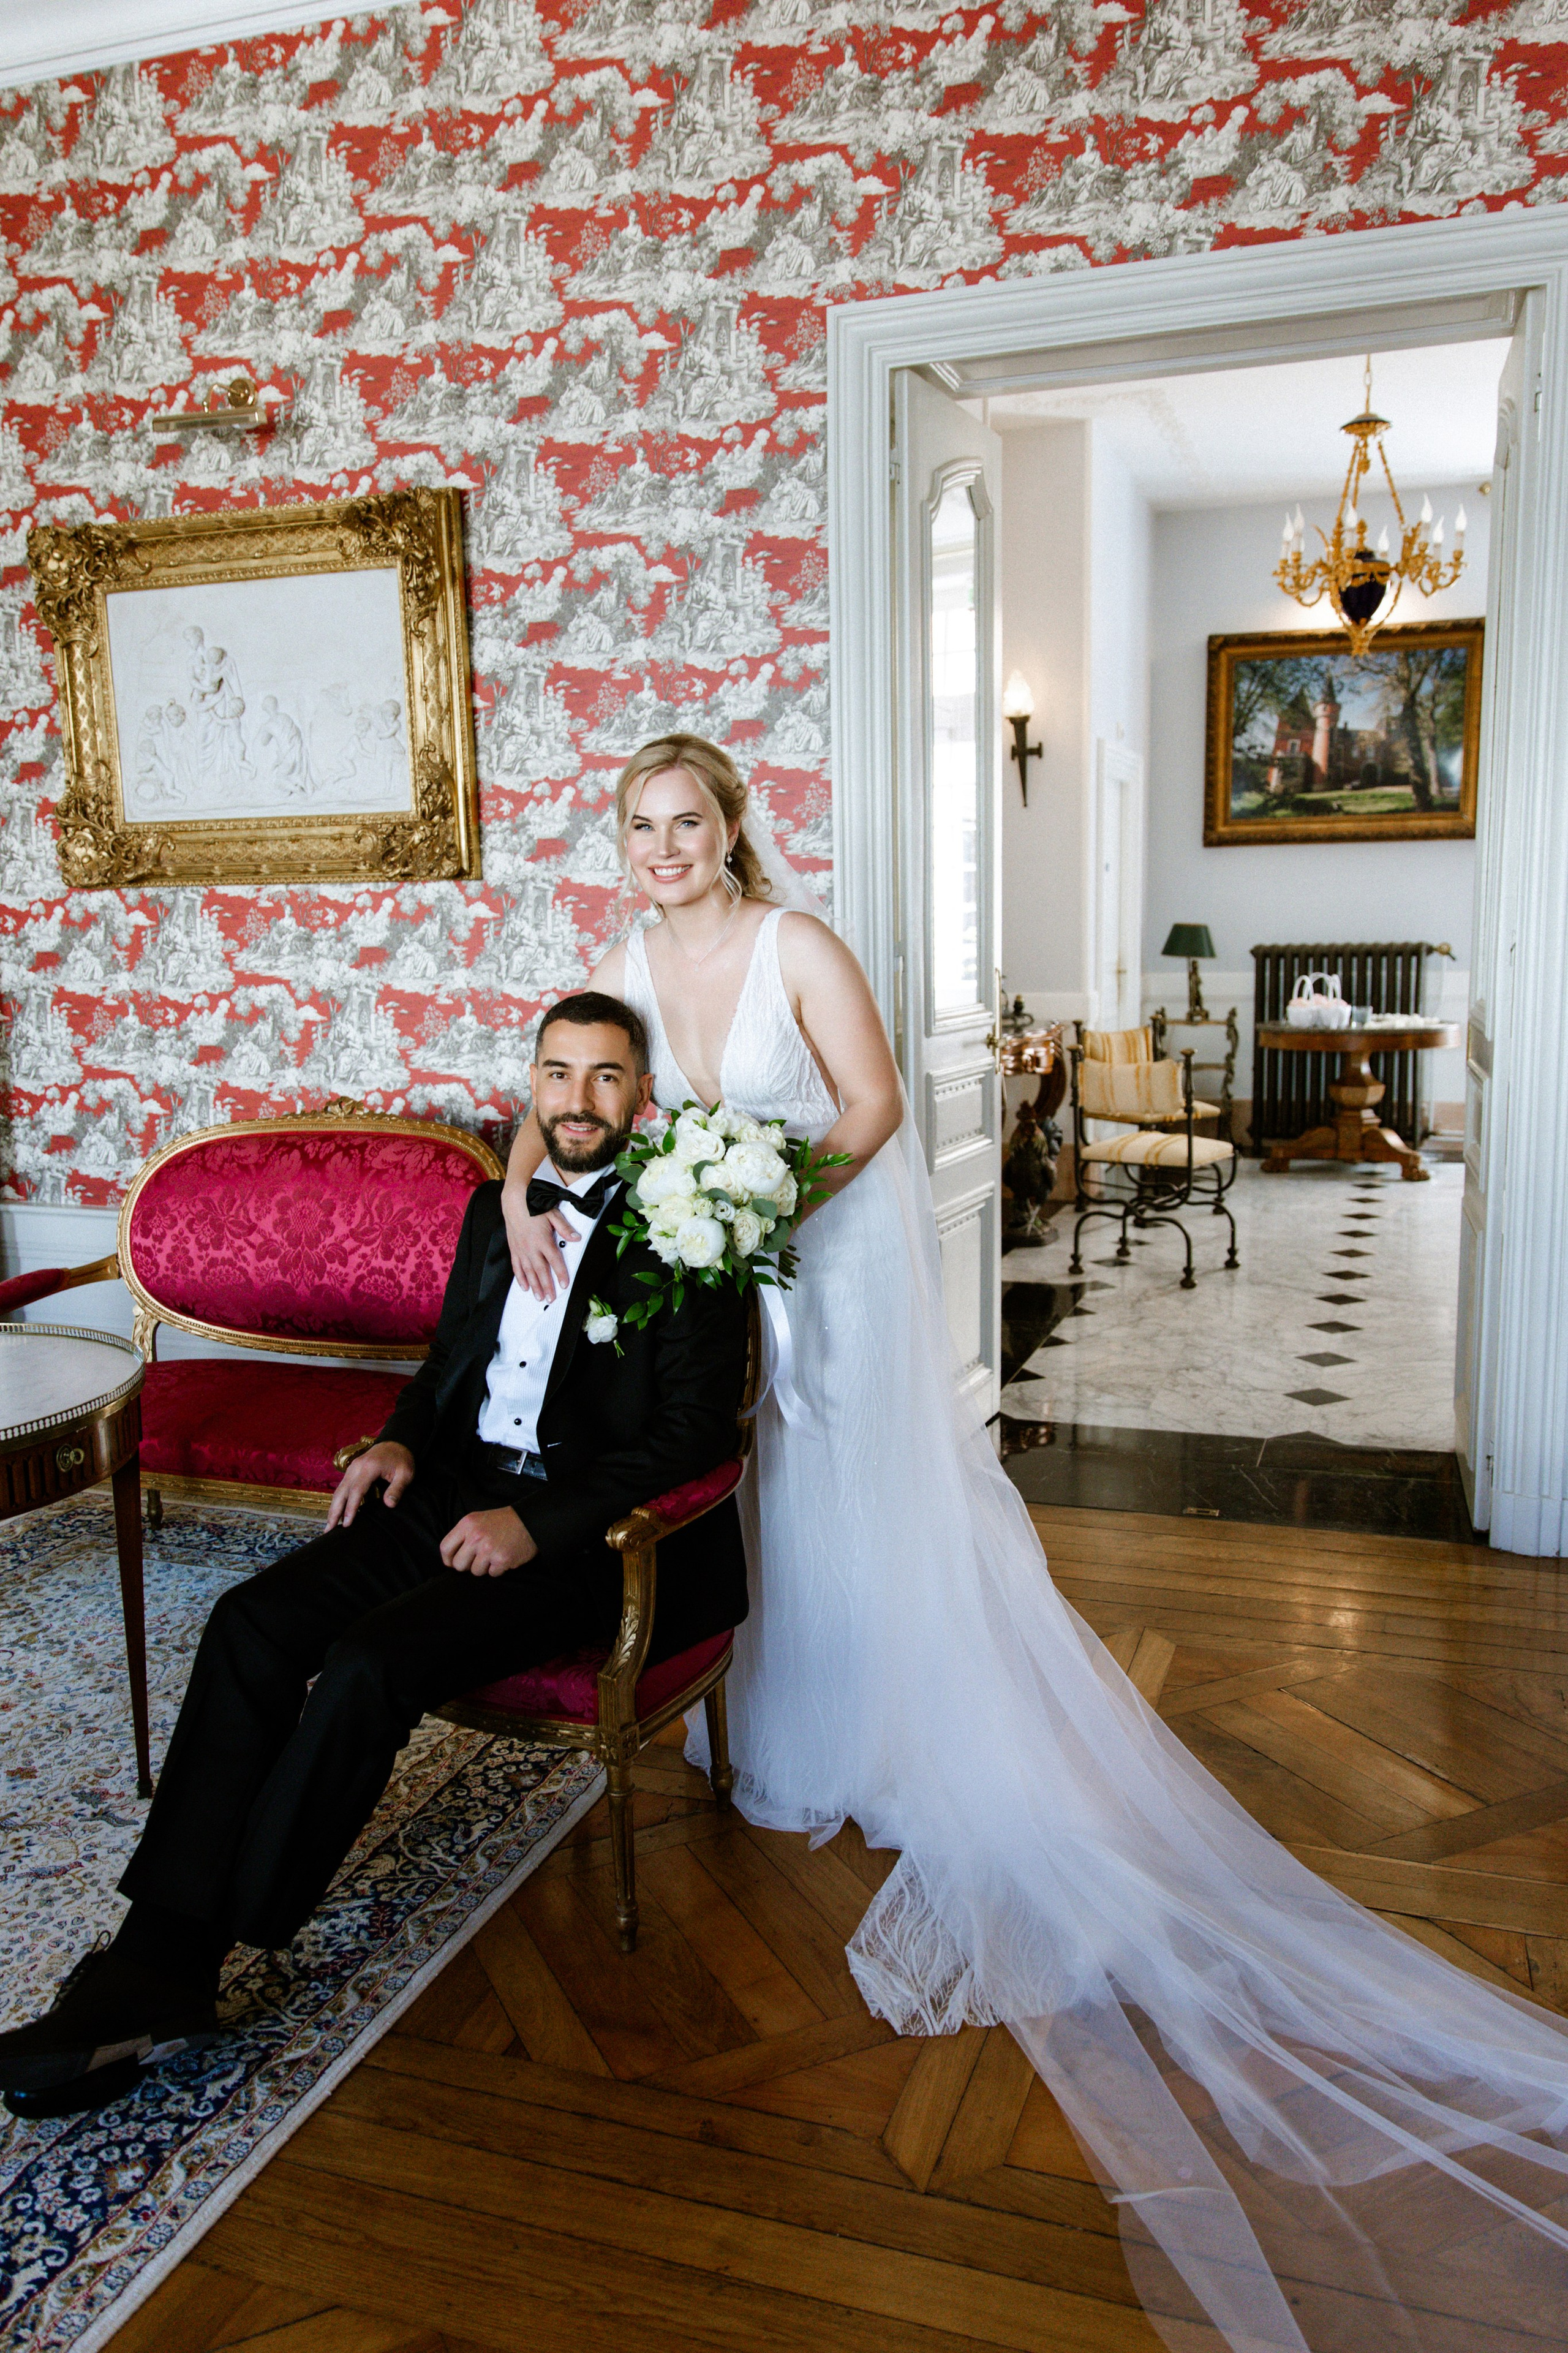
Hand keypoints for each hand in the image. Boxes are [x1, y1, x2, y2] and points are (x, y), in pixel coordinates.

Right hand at [327, 1441, 413, 1528]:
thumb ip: (397, 1489)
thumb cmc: (402, 1459)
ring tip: (329, 1526)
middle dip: (334, 1512)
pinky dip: (337, 1501)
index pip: (356, 1491)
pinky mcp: (351, 1471)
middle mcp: (356, 1467)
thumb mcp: (405, 1474)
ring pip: (338, 1490)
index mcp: (369, 1467)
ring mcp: (352, 1468)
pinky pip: (342, 1487)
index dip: (351, 1508)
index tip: (347, 1523)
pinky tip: (335, 1512)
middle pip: (341, 1492)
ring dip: (332, 1508)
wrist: (396, 1443)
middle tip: (329, 1530)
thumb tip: (389, 1504)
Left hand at [441, 1506, 537, 1577]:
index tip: (453, 1562)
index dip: (448, 1559)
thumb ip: (463, 1535)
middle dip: (467, 1565)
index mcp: (467, 1524)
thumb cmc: (503, 1522)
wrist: (529, 1521)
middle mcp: (476, 1536)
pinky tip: (503, 1557)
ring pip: (475, 1572)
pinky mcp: (502, 1560)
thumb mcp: (478, 1519)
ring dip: (484, 1567)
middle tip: (478, 1558)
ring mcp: (489, 1549)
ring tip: (494, 1555)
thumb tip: (450, 1559)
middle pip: (458, 1564)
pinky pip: (492, 1574)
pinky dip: (498, 1569)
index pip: (445, 1548)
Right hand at [501, 1182, 576, 1300]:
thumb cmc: (534, 1206)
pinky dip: (520, 1278)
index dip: (560, 1274)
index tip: (564, 1285)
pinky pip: (517, 1267)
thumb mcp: (553, 1214)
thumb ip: (564, 1228)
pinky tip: (525, 1287)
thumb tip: (576, 1238)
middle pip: (541, 1271)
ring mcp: (521, 1250)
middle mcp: (531, 1247)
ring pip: (528, 1272)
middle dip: (547, 1286)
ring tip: (539, 1298)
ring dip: (534, 1286)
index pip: (554, 1260)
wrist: (514, 1201)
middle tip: (551, 1299)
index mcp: (543, 1240)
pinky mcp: (514, 1249)